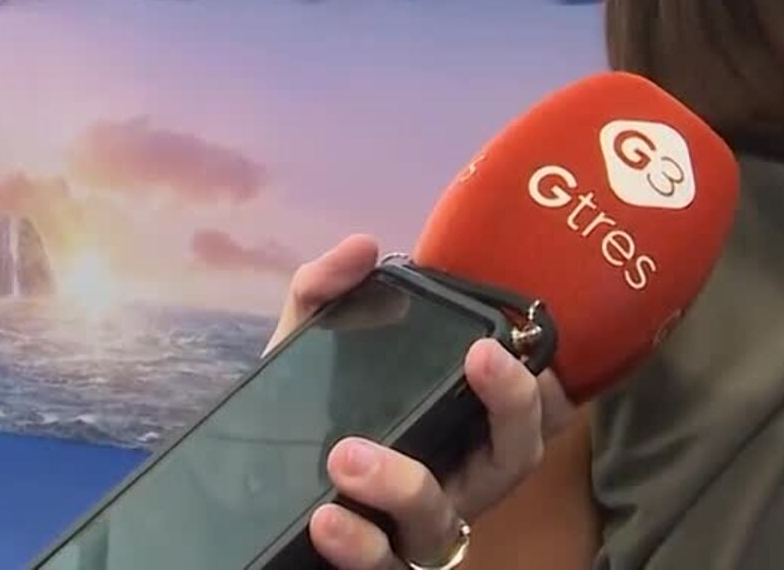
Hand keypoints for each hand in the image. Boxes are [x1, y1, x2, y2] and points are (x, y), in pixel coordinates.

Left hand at [267, 235, 573, 569]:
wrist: (238, 506)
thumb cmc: (302, 424)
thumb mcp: (307, 358)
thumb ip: (324, 299)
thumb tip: (359, 246)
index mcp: (459, 429)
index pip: (533, 406)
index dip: (545, 377)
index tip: (510, 337)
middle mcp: (456, 481)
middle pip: (520, 456)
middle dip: (513, 405)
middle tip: (479, 357)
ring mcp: (418, 534)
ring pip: (444, 522)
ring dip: (406, 485)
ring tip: (347, 456)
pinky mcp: (379, 566)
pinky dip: (361, 547)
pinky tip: (328, 519)